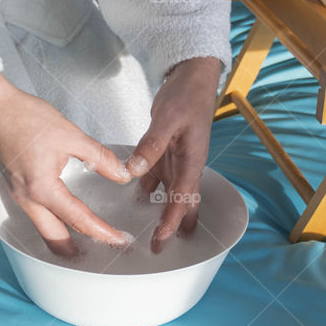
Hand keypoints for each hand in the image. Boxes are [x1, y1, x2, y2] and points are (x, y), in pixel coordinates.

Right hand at [0, 69, 133, 256]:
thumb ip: (99, 158)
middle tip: (105, 249)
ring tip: (91, 240)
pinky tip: (69, 219)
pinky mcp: (17, 190)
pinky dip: (55, 225)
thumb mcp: (70, 135)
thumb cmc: (24, 118)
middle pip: (56, 239)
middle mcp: (28, 200)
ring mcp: (19, 197)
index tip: (120, 240)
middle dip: (80, 250)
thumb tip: (122, 174)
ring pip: (44, 231)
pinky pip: (37, 218)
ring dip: (66, 240)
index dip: (103, 232)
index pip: (79, 219)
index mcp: (42, 189)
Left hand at [126, 57, 222, 252]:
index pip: (182, 198)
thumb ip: (151, 145)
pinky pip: (156, 176)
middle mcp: (186, 165)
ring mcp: (176, 159)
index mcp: (192, 160)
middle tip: (161, 248)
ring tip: (151, 232)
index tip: (161, 239)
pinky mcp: (165, 151)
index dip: (172, 222)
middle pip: (181, 203)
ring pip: (170, 193)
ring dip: (162, 211)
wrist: (192, 77)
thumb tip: (134, 170)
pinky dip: (147, 190)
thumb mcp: (167, 118)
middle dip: (173, 226)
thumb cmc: (187, 95)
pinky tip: (135, 199)